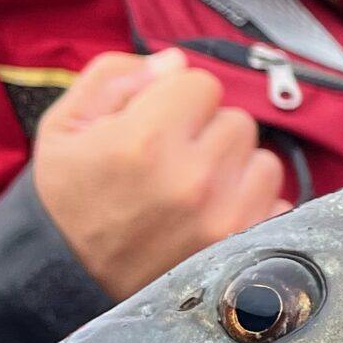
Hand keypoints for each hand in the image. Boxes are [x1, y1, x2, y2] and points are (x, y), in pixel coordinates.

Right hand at [31, 49, 289, 301]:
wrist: (66, 282)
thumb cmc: (67, 198)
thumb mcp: (65, 126)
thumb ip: (116, 77)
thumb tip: (175, 61)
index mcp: (146, 139)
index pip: (201, 82)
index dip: (177, 99)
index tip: (156, 124)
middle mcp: (193, 178)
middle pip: (237, 120)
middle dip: (208, 133)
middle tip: (172, 162)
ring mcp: (225, 218)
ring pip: (264, 160)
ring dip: (236, 169)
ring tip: (194, 190)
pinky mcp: (245, 247)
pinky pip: (278, 203)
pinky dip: (253, 206)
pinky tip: (213, 216)